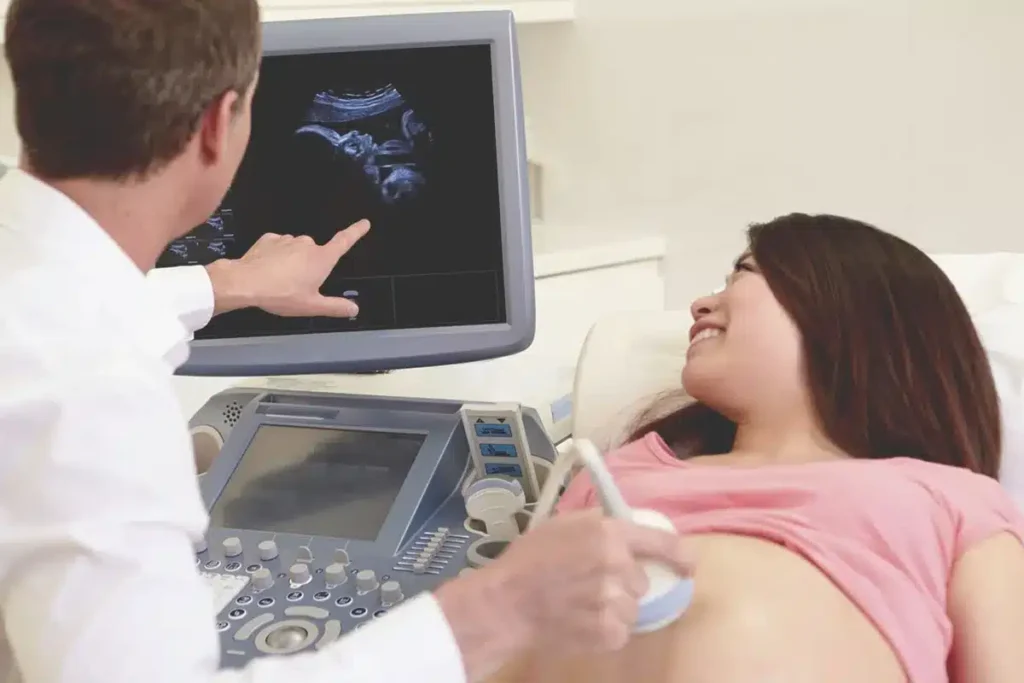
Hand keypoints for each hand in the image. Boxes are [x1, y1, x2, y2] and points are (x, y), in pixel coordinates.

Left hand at [205, 220, 370, 316]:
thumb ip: (335, 307)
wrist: (246, 283)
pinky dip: (276, 256)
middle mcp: (307, 244)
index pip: (344, 241)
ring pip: (296, 250)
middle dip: (310, 265)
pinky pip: (278, 246)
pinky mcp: (269, 238)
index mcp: (322, 258)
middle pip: (315, 253)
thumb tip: (354, 309)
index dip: (356, 232)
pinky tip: (268, 269)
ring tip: (280, 280)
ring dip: (292, 261)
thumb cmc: (282, 294)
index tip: (364, 223)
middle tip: (299, 284)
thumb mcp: (311, 306)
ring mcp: (287, 239)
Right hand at [496, 509, 692, 650]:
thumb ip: (596, 525)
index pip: (659, 542)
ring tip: (582, 607)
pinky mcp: (608, 633)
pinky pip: (621, 632)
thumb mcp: (560, 525)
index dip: (678, 554)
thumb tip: (623, 529)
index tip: (688, 565)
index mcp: (607, 533)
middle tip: (591, 586)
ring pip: (632, 609)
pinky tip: (580, 622)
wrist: (505, 603)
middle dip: (622, 584)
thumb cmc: (527, 560)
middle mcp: (617, 565)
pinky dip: (605, 631)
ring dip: (613, 610)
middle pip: (640, 581)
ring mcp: (614, 601)